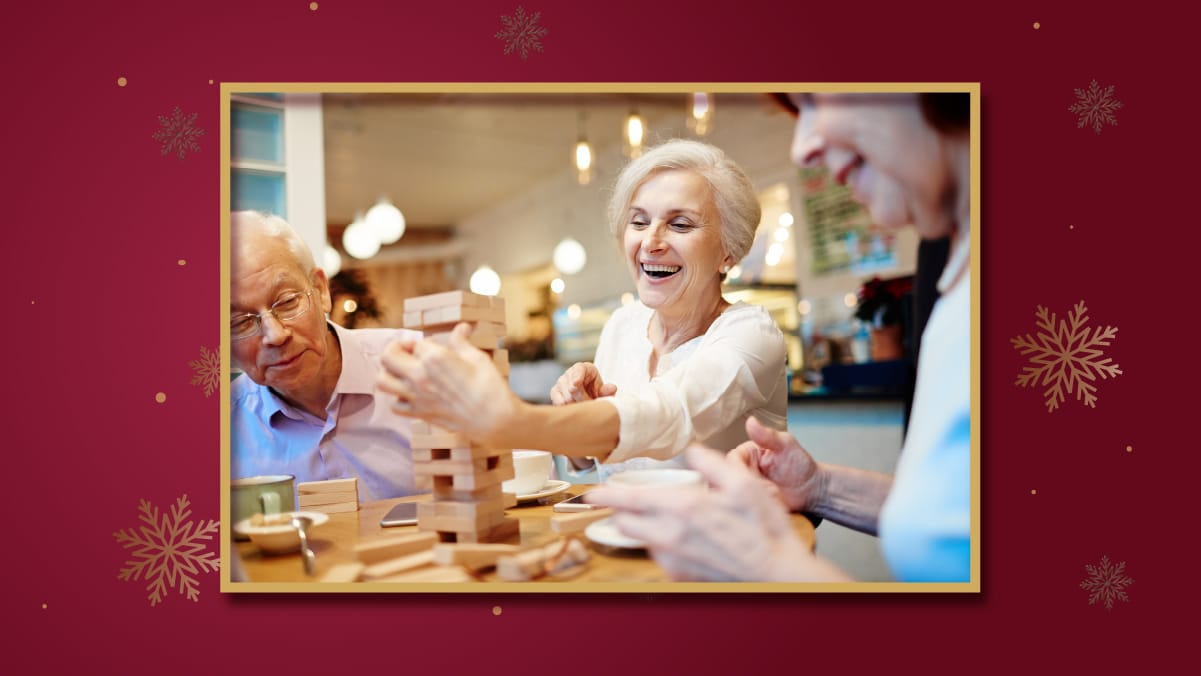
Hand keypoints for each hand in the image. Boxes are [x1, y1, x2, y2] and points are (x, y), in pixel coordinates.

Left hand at [377, 323, 517, 445]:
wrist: (494, 419)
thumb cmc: (489, 386)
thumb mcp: (477, 357)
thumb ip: (461, 341)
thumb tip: (461, 328)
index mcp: (434, 358)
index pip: (418, 343)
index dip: (426, 342)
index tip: (435, 346)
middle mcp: (419, 376)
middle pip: (388, 356)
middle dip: (396, 349)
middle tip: (410, 352)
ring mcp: (416, 397)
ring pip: (382, 381)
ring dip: (389, 372)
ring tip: (403, 371)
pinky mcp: (419, 414)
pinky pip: (394, 405)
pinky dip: (398, 398)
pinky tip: (411, 393)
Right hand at [549, 362, 616, 404]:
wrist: (587, 395)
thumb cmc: (595, 391)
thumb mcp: (603, 390)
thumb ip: (607, 391)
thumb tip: (612, 388)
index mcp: (583, 368)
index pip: (578, 369)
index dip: (577, 376)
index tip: (576, 384)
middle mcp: (569, 373)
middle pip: (573, 389)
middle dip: (583, 400)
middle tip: (591, 406)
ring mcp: (560, 382)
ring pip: (566, 397)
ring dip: (576, 406)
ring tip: (585, 408)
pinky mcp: (554, 392)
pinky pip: (557, 401)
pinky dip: (566, 408)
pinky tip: (573, 409)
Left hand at [586, 445, 824, 581]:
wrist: (777, 573)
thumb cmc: (764, 529)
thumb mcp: (743, 483)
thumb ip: (710, 462)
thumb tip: (691, 452)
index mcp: (683, 509)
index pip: (628, 500)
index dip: (604, 496)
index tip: (590, 493)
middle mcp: (671, 537)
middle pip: (625, 523)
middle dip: (621, 511)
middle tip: (628, 501)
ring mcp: (674, 560)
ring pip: (641, 540)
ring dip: (644, 527)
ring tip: (669, 518)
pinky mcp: (681, 576)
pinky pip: (659, 556)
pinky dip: (662, 544)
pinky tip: (685, 537)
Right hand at [726, 417, 824, 513]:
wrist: (812, 489)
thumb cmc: (801, 465)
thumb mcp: (786, 445)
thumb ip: (768, 435)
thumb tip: (751, 421)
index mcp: (746, 453)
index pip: (731, 460)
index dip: (739, 469)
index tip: (751, 477)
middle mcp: (742, 470)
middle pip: (730, 479)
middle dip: (749, 485)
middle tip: (769, 489)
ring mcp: (746, 488)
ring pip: (734, 494)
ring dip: (752, 498)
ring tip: (774, 495)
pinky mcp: (750, 504)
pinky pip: (742, 508)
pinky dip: (753, 508)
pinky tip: (770, 505)